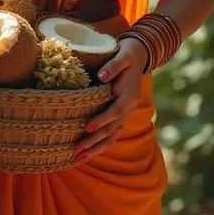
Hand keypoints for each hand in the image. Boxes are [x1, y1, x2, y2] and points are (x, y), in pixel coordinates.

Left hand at [73, 37, 147, 162]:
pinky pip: (111, 134)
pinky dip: (100, 145)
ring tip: (78, 159)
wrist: (137, 57)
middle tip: (76, 151)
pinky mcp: (120, 116)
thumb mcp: (123, 56)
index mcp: (130, 96)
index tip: (87, 126)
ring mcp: (126, 114)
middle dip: (94, 141)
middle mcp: (129, 108)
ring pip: (111, 136)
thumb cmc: (126, 55)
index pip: (116, 111)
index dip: (102, 119)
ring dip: (95, 148)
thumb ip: (113, 66)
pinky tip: (88, 153)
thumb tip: (102, 76)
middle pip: (111, 129)